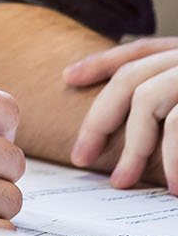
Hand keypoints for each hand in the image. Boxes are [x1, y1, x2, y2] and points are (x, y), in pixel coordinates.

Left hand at [65, 36, 177, 189]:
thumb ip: (172, 93)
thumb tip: (143, 118)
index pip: (138, 50)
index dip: (101, 62)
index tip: (68, 77)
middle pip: (130, 78)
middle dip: (99, 118)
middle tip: (80, 156)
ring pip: (147, 100)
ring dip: (132, 148)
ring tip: (122, 181)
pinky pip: (177, 125)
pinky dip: (171, 158)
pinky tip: (172, 185)